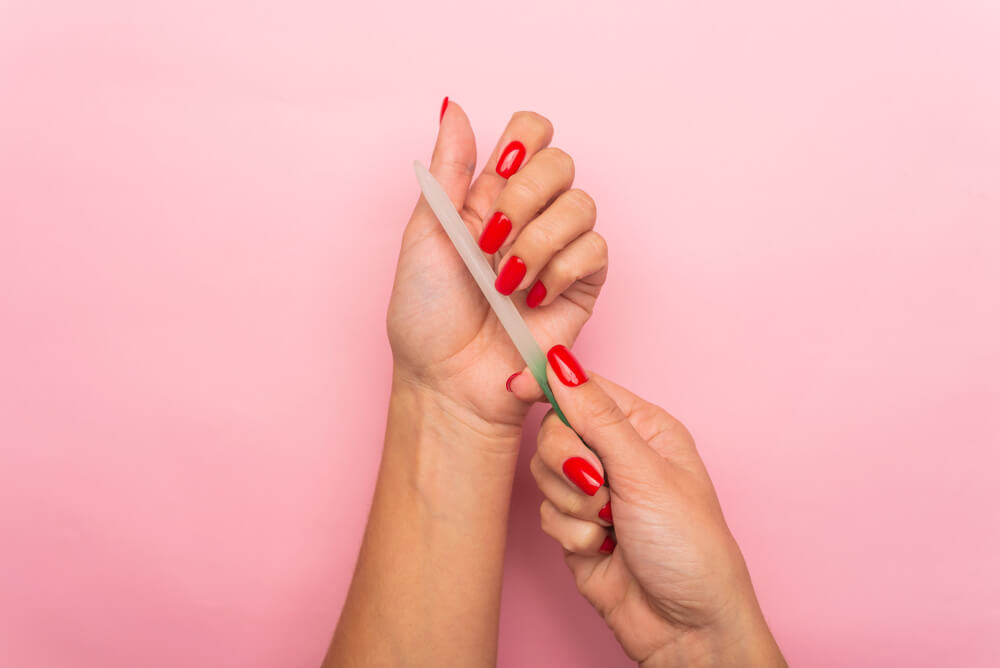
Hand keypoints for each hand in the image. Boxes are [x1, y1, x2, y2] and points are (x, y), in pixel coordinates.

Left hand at [387, 101, 607, 442]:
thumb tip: (454, 106)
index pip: (530, 135)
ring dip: (539, 240)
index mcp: (489, 195)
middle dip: (525, 197)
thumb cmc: (427, 316)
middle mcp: (529, 216)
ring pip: (582, 204)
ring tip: (506, 280)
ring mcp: (558, 250)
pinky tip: (534, 296)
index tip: (498, 173)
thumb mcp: (426, 232)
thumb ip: (450, 169)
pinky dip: (562, 269)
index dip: (523, 141)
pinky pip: (596, 249)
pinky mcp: (583, 285)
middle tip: (491, 240)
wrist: (449, 380)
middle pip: (560, 161)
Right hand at [520, 345, 785, 666]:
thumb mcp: (646, 472)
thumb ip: (597, 417)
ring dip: (574, 503)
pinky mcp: (577, 528)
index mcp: (644, 429)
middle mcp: (618, 455)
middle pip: (555, 430)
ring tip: (610, 525)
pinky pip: (547, 513)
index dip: (551, 386)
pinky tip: (603, 549)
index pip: (585, 390)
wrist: (685, 628)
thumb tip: (561, 363)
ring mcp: (595, 493)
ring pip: (544, 473)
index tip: (518, 388)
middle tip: (597, 484)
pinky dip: (571, 533)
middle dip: (568, 461)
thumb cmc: (690, 547)